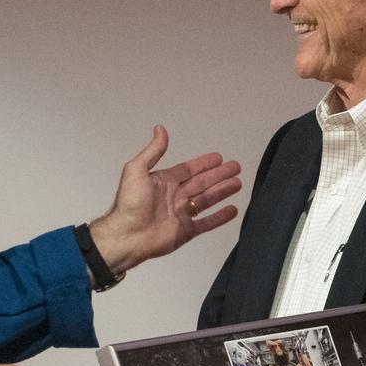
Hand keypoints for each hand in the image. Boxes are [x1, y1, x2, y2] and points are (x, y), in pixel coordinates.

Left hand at [87, 125, 240, 276]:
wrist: (128, 235)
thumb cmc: (129, 204)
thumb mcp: (137, 170)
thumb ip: (153, 151)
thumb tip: (160, 129)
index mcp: (164, 182)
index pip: (188, 169)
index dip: (204, 163)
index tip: (219, 157)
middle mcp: (174, 197)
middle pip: (202, 183)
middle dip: (219, 175)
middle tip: (235, 167)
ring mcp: (181, 214)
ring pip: (207, 200)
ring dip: (222, 192)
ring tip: (237, 184)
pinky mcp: (185, 232)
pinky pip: (206, 223)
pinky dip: (220, 217)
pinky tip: (232, 210)